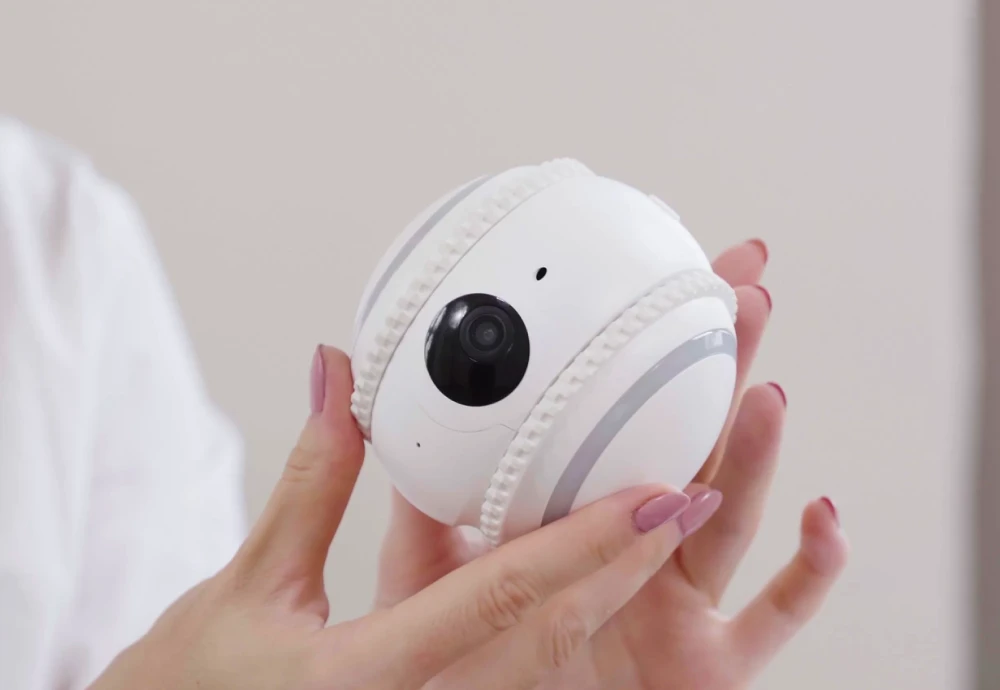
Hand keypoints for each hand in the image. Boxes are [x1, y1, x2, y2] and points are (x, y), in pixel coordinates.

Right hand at [89, 348, 721, 689]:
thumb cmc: (200, 689)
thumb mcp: (252, 582)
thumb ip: (313, 478)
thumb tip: (338, 373)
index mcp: (375, 676)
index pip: (505, 603)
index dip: (589, 547)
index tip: (661, 494)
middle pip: (559, 633)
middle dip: (634, 560)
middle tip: (696, 483)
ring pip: (558, 660)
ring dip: (620, 584)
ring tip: (679, 507)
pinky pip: (532, 672)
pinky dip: (577, 613)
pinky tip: (605, 563)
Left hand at [376, 239, 849, 688]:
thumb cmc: (462, 660)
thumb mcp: (428, 565)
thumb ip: (417, 486)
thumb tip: (370, 394)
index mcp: (583, 520)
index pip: (626, 419)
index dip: (649, 351)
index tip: (666, 276)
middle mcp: (644, 550)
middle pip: (693, 444)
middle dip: (723, 366)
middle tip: (740, 291)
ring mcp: (682, 603)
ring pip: (729, 516)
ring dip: (751, 448)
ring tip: (760, 383)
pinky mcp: (708, 665)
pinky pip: (772, 620)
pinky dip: (807, 572)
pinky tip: (820, 516)